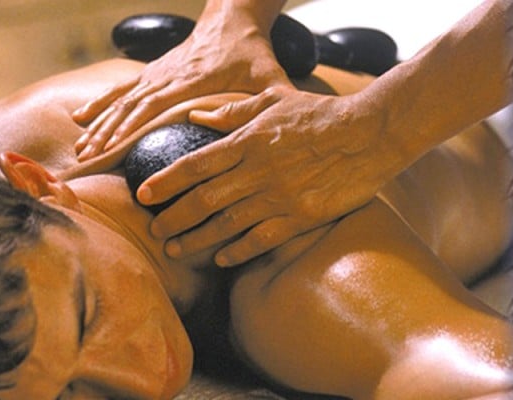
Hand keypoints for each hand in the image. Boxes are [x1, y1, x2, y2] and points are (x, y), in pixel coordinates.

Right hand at [73, 16, 289, 160]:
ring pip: (122, 100)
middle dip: (107, 134)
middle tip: (85, 160)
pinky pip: (122, 88)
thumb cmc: (251, 51)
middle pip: (131, 108)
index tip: (108, 152)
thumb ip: (271, 105)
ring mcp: (158, 72)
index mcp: (193, 81)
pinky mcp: (154, 71)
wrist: (233, 17)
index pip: (154, 108)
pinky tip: (81, 117)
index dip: (129, 130)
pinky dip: (101, 103)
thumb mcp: (268, 78)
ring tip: (79, 147)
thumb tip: (284, 139)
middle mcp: (169, 76)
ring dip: (100, 124)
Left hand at [137, 86, 397, 265]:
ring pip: (227, 224)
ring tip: (174, 249)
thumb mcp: (274, 101)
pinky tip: (220, 259)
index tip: (143, 194)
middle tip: (153, 230)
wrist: (369, 134)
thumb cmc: (320, 114)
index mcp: (248, 142)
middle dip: (173, 217)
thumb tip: (197, 117)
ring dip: (196, 239)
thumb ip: (233, 112)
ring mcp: (279, 197)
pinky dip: (238, 250)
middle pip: (204, 199)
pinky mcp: (301, 217)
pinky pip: (262, 239)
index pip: (196, 164)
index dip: (166, 181)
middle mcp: (257, 172)